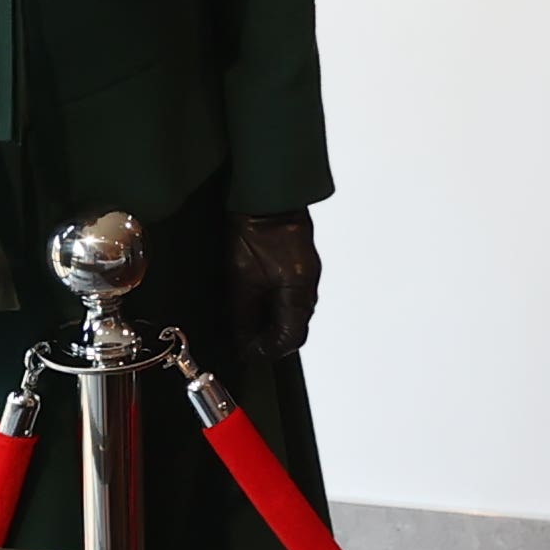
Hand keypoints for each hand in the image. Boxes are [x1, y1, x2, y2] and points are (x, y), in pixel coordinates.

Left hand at [227, 211, 320, 358]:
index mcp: (299, 294)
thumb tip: (241, 339)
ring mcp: (306, 274)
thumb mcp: (240, 280)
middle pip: (293, 328)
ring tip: (244, 320)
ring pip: (291, 311)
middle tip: (243, 340)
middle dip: (268, 338)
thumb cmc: (255, 229)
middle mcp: (309, 286)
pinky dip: (272, 303)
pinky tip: (253, 299)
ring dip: (269, 320)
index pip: (289, 339)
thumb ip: (242, 316)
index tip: (246, 352)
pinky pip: (289, 293)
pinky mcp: (298, 263)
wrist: (265, 197)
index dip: (265, 351)